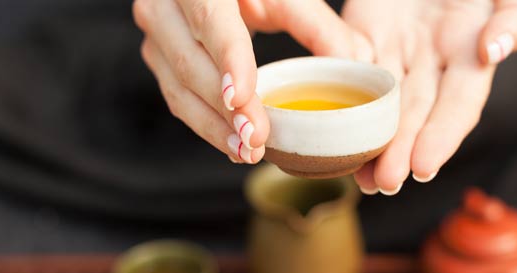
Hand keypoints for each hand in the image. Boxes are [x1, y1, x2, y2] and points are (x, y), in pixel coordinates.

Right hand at [133, 0, 371, 163]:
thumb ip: (319, 26)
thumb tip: (360, 62)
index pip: (211, 20)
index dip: (227, 60)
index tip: (242, 99)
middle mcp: (164, 7)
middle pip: (190, 63)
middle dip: (224, 109)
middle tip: (257, 141)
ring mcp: (156, 36)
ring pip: (178, 89)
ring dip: (214, 127)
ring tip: (248, 152)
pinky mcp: (158, 60)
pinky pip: (177, 100)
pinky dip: (207, 126)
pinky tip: (234, 145)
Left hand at [343, 0, 516, 194]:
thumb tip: (493, 53)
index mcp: (471, 55)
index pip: (459, 105)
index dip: (443, 136)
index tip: (425, 167)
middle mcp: (433, 62)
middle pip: (416, 113)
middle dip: (401, 150)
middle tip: (383, 183)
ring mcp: (397, 49)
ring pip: (381, 101)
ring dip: (370, 138)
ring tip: (357, 174)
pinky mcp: (364, 33)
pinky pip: (350, 69)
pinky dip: (341, 99)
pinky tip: (330, 127)